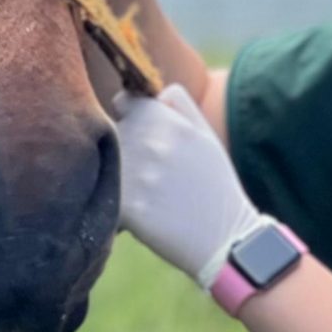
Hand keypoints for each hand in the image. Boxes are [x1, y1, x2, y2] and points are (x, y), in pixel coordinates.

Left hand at [114, 85, 265, 288]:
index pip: (123, 102)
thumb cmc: (214, 186)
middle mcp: (146, 139)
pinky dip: (115, 206)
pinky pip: (105, 197)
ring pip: (105, 165)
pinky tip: (139, 215)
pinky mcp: (126, 207)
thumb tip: (150, 91)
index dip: (129, 119)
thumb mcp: (206, 135)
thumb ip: (178, 103)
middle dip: (125, 150)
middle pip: (112, 134)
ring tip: (147, 195)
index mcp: (164, 118)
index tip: (140, 138)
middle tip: (149, 174)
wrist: (226, 239)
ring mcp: (134, 172)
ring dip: (117, 178)